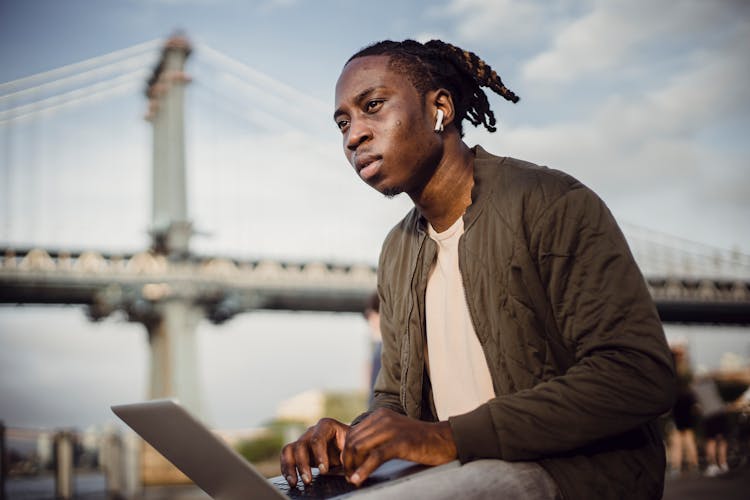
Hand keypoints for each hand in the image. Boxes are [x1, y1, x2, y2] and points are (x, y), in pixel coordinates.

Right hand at [280, 418, 349, 486]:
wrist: (346, 443)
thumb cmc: (350, 444)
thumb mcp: (352, 446)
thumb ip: (348, 454)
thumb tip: (345, 466)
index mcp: (326, 425)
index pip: (318, 439)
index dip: (319, 455)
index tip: (324, 470)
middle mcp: (312, 431)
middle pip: (301, 445)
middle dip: (303, 464)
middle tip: (308, 480)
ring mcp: (303, 440)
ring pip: (290, 450)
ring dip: (290, 467)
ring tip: (294, 482)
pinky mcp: (297, 450)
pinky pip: (286, 456)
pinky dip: (286, 468)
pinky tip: (291, 480)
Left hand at [342, 408, 456, 485]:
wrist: (445, 441)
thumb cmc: (420, 441)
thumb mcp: (395, 433)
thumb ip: (378, 437)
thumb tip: (356, 452)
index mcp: (380, 415)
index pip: (352, 433)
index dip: (346, 453)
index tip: (348, 468)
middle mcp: (383, 418)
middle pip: (353, 441)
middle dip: (347, 461)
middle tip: (348, 477)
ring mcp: (392, 429)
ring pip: (360, 448)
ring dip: (352, 467)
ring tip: (353, 480)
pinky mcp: (400, 442)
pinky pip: (375, 457)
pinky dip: (364, 470)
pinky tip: (358, 479)